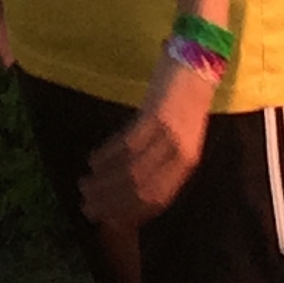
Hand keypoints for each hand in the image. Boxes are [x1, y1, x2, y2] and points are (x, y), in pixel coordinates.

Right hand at [79, 51, 212, 227]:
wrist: (199, 61)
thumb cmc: (185, 99)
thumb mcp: (179, 134)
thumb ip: (162, 159)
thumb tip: (132, 185)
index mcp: (187, 164)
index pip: (157, 200)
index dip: (131, 214)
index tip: (108, 221)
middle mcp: (180, 156)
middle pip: (142, 189)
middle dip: (112, 203)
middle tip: (87, 208)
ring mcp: (169, 136)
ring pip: (132, 170)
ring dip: (104, 182)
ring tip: (84, 186)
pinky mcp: (156, 116)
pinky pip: (128, 144)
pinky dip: (108, 155)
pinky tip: (93, 161)